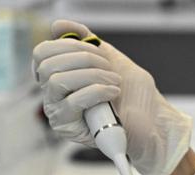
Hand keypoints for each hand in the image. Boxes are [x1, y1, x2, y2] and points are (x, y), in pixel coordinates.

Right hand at [32, 19, 192, 174]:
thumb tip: (58, 25)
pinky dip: (97, 91)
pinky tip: (113, 93)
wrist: (151, 121)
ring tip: (114, 82)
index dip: (66, 44)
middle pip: (48, 65)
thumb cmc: (132, 94)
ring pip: (56, 82)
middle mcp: (53, 94)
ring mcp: (58, 112)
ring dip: (91, 76)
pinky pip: (72, 102)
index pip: (42, 53)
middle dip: (83, 59)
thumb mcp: (110, 59)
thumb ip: (86, 41)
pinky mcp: (67, 129)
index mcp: (60, 75)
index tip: (92, 48)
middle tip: (108, 68)